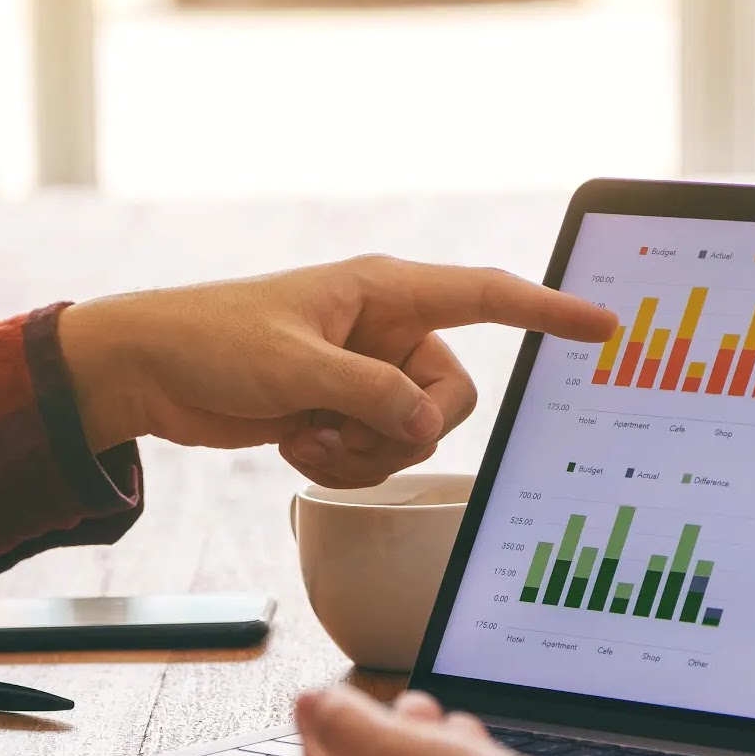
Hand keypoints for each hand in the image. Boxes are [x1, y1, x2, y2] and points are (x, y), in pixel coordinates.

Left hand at [59, 257, 616, 487]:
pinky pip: (372, 456)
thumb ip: (370, 396)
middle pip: (449, 398)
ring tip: (302, 431)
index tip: (603, 325)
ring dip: (360, 452)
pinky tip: (291, 444)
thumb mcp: (295, 366)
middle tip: (342, 425)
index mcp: (383, 292)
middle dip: (401, 429)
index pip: (485, 296)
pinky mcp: (338, 413)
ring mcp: (362, 377)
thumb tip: (426, 428)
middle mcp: (383, 333)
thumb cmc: (212, 341)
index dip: (546, 312)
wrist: (152, 371)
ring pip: (410, 436)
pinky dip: (338, 463)